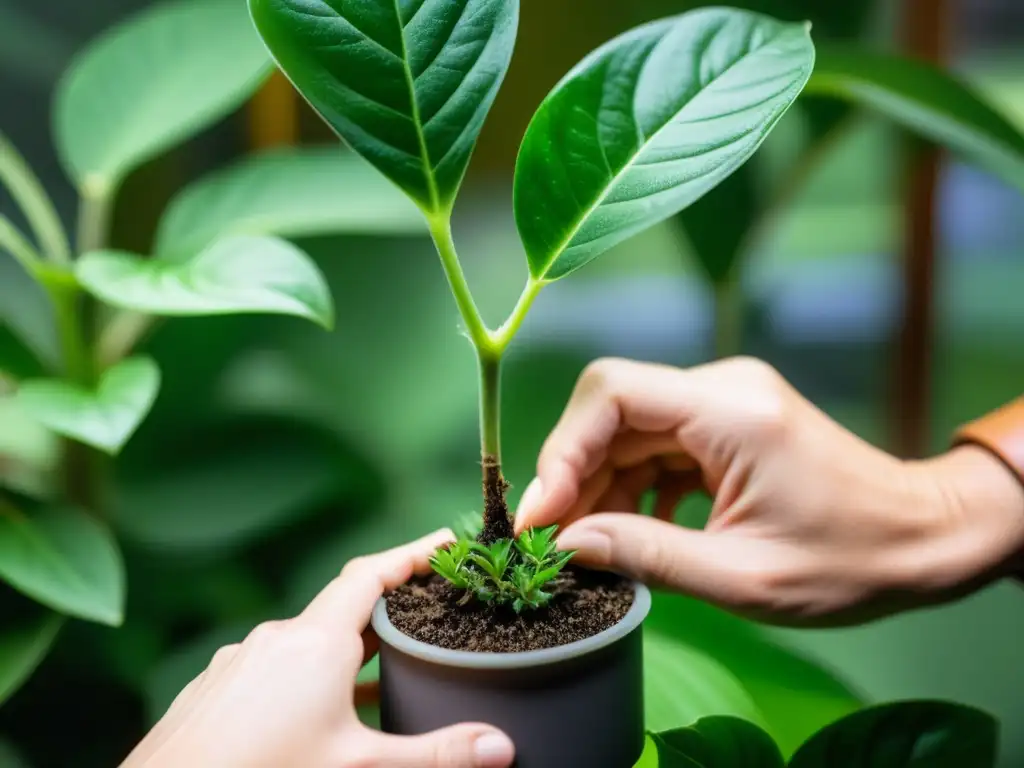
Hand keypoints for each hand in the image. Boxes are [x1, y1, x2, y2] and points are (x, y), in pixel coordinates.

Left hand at [122, 531, 514, 767]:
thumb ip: (435, 754)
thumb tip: (502, 745)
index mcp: (315, 642)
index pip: (372, 574)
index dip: (412, 553)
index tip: (446, 543)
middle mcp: (276, 638)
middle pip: (344, 607)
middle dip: (389, 610)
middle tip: (430, 613)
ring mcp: (240, 662)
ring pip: (308, 641)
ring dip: (348, 650)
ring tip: (383, 672)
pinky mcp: (217, 689)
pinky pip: (275, 666)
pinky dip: (308, 676)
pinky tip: (318, 715)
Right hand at [516, 357, 1023, 625]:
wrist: (924, 539)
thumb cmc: (850, 561)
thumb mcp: (742, 576)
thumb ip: (648, 554)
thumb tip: (569, 543)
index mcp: (731, 411)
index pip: (614, 393)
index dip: (563, 448)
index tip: (542, 515)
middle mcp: (724, 388)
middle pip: (614, 409)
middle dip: (574, 472)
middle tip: (553, 539)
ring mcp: (727, 401)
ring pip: (630, 428)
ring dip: (600, 484)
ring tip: (590, 544)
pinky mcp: (729, 423)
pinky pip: (658, 443)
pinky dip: (633, 484)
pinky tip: (632, 530)